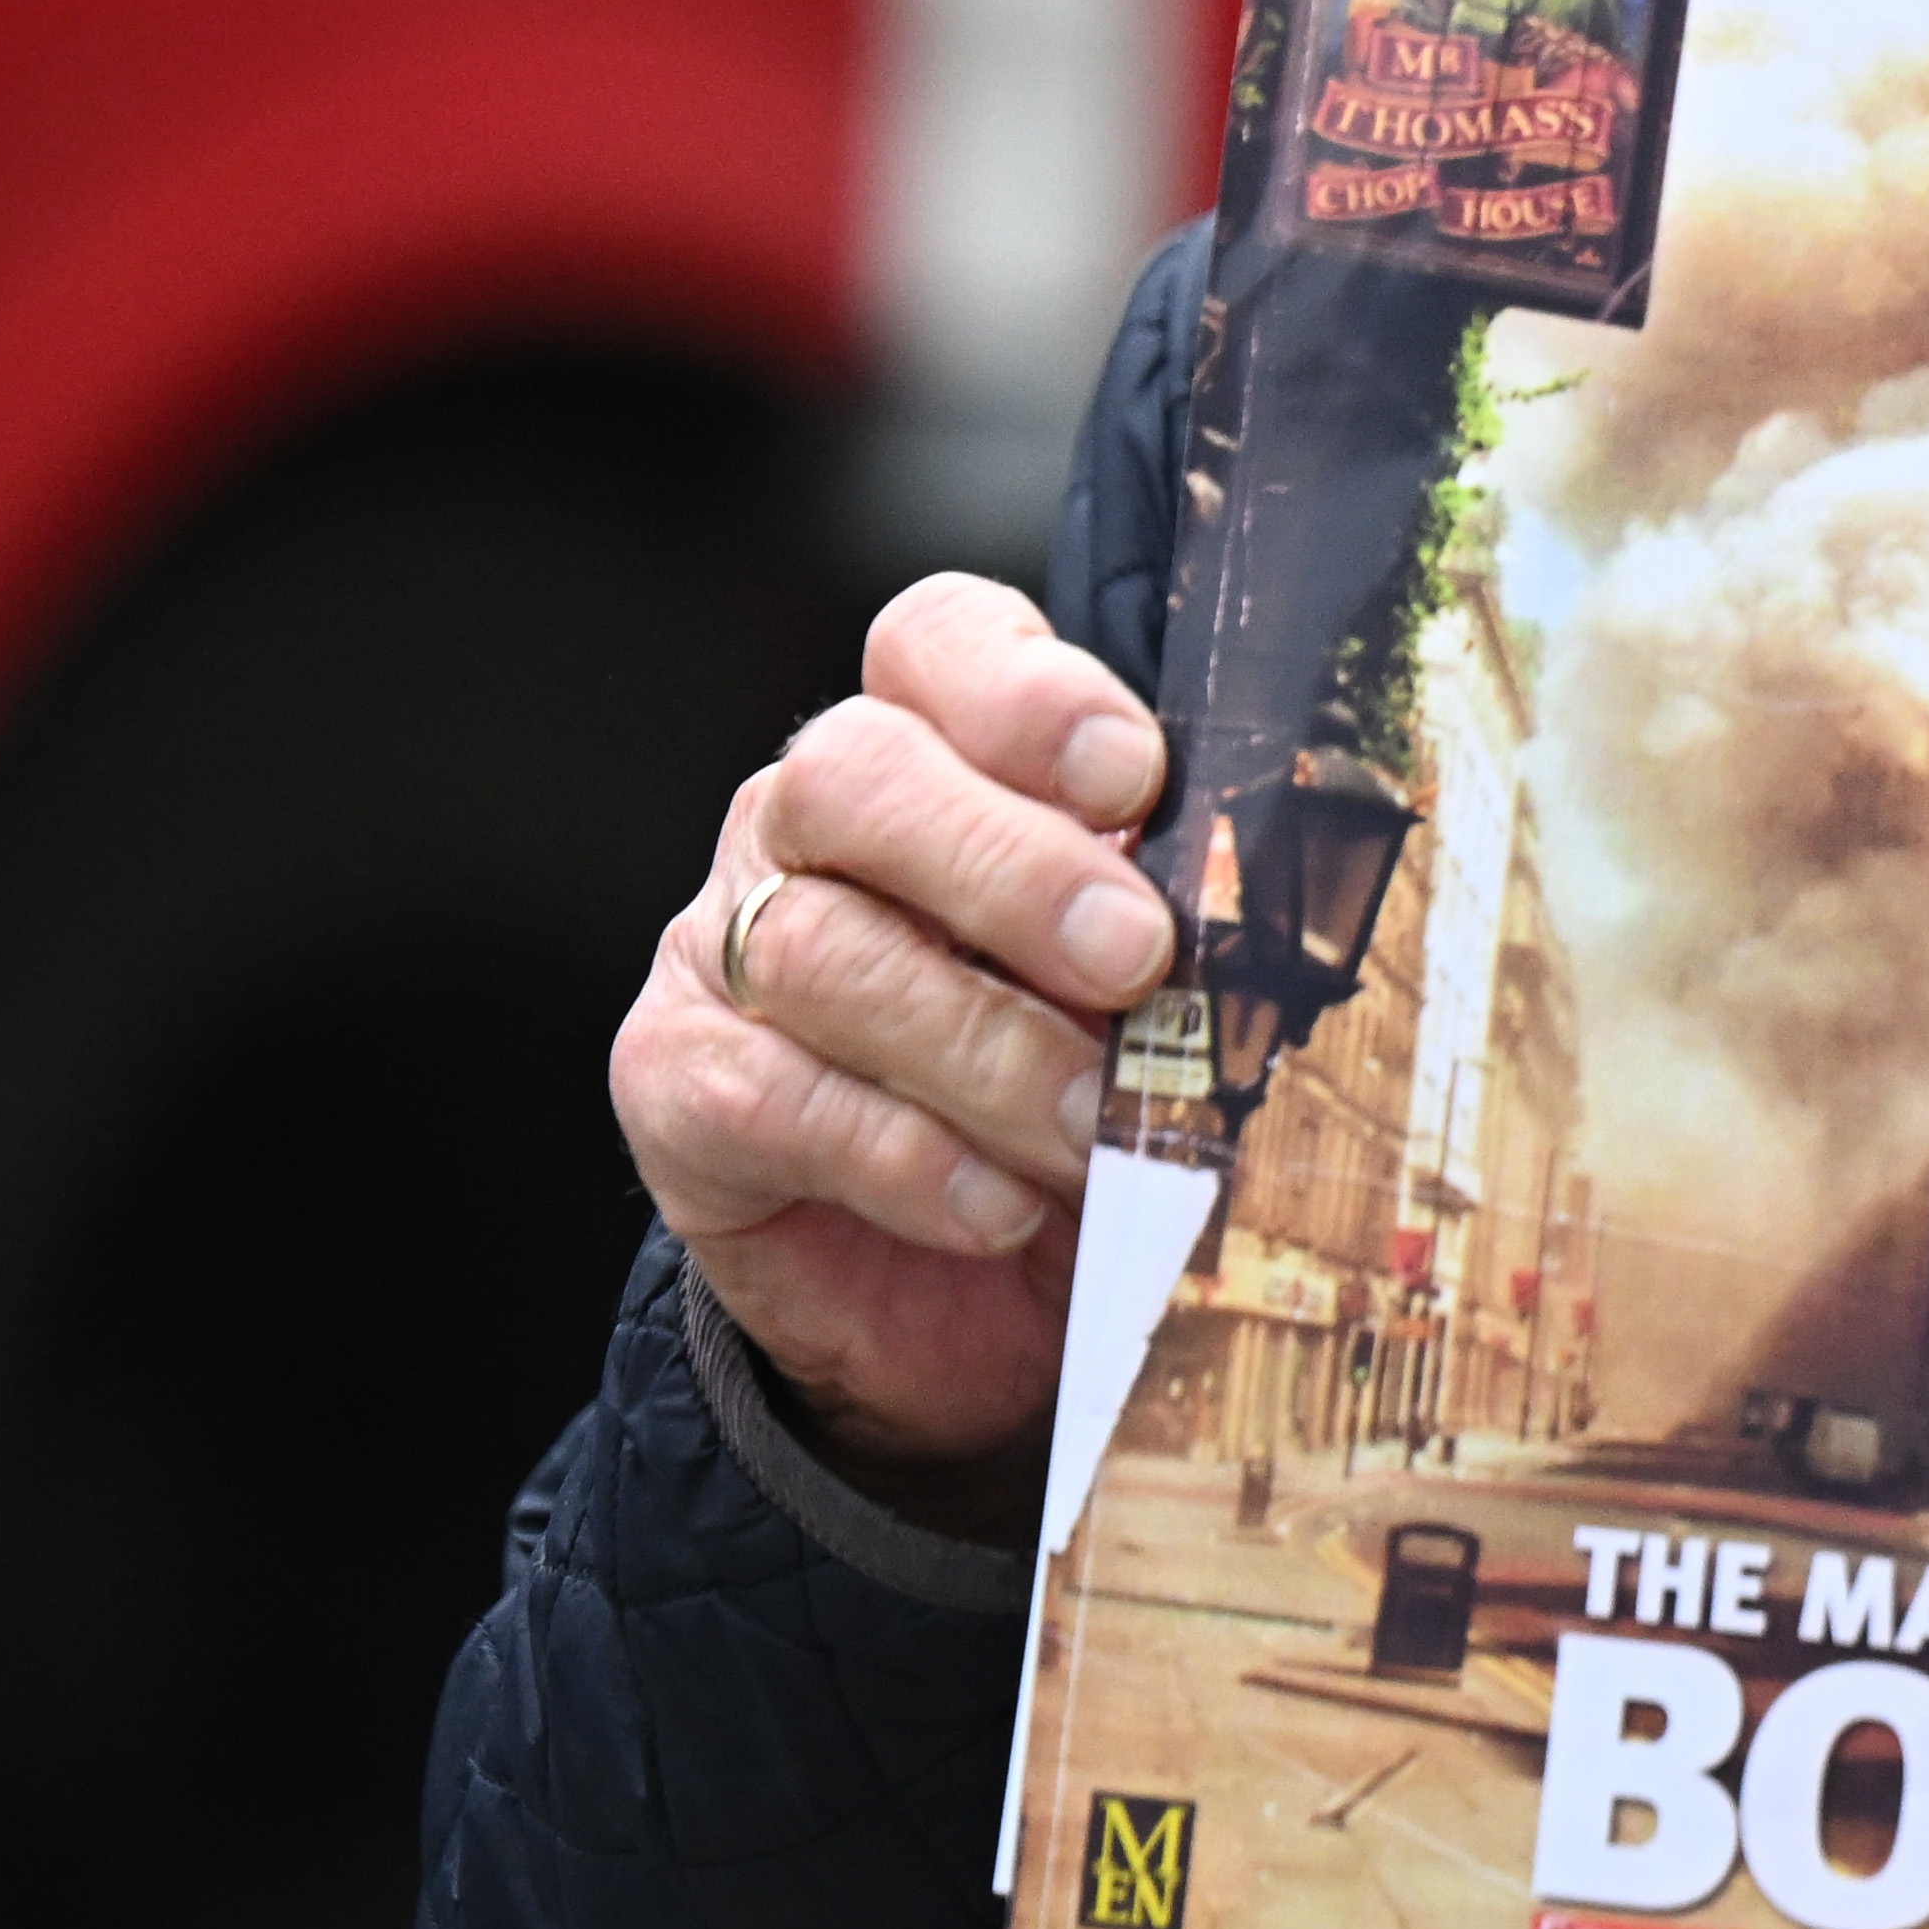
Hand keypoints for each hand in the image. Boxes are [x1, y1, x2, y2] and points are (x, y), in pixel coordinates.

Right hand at [607, 575, 1174, 1496]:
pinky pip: (767, 1098)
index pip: (936, 644)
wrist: (965, 1284)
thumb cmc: (1075, 1090)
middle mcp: (806, 827)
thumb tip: (1251, 911)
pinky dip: (904, 1158)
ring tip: (1093, 1128)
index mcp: (932, 753)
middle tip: (1134, 960)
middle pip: (856, 775)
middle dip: (1008, 868)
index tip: (1134, 779)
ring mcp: (719, 947)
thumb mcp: (1146, 994)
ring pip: (816, 950)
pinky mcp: (676, 1085)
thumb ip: (1166, 920)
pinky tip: (996, 1204)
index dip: (1026, 693)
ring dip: (981, 1049)